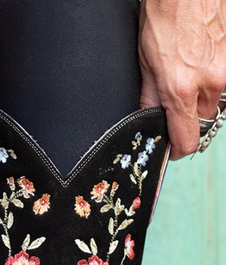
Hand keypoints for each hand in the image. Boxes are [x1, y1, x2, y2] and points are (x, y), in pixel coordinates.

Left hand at [139, 0, 225, 158]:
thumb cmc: (164, 16)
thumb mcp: (145, 63)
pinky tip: (200, 67)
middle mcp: (208, 83)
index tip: (171, 147)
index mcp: (181, 90)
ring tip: (187, 79)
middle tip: (174, 107)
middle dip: (188, 121)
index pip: (187, 141)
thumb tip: (149, 122)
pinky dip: (212, 83)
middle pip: (202, 124)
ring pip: (214, 104)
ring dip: (201, 101)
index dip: (177, 149)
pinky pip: (223, 85)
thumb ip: (149, 99)